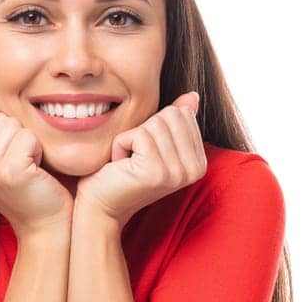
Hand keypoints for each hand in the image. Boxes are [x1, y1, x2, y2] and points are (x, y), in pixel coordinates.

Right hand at [0, 88, 73, 236]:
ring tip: (27, 169)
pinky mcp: (8, 172)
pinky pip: (28, 136)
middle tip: (20, 166)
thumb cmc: (24, 186)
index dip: (4, 131)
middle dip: (17, 136)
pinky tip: (35, 172)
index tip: (7, 158)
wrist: (43, 222)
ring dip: (28, 143)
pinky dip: (38, 150)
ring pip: (14, 125)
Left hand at [74, 92, 205, 227]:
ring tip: (127, 163)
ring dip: (130, 138)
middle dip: (144, 130)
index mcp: (199, 163)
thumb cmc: (123, 172)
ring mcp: (178, 173)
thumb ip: (176, 121)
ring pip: (154, 123)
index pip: (181, 114)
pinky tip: (119, 166)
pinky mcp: (156, 172)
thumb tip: (192, 96)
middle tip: (134, 158)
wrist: (101, 206)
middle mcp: (194, 170)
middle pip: (170, 115)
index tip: (145, 153)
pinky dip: (120, 144)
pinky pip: (138, 135)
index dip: (154, 127)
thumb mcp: (154, 144)